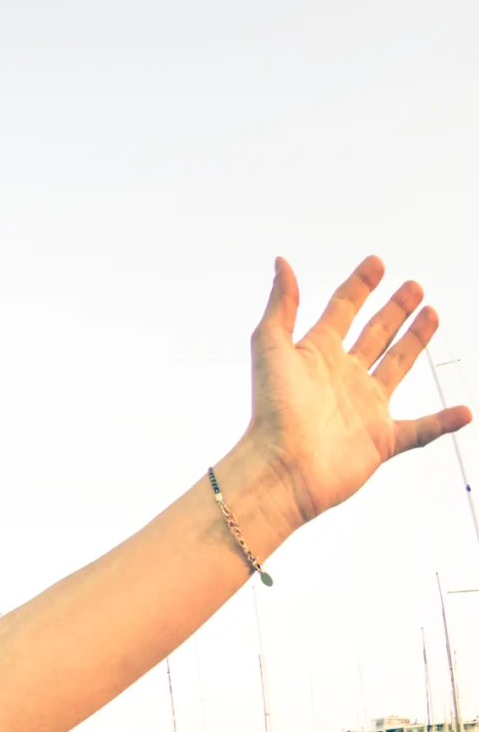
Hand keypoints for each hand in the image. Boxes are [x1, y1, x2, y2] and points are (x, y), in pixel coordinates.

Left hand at [235, 257, 469, 536]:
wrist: (281, 469)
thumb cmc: (271, 412)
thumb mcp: (271, 347)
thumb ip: (281, 305)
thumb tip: (281, 263)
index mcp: (315, 356)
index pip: (341, 310)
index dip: (358, 286)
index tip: (376, 262)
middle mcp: (340, 378)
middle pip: (374, 334)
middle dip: (394, 310)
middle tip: (413, 286)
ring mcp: (363, 408)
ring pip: (396, 368)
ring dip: (414, 342)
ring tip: (431, 315)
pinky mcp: (380, 440)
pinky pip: (419, 430)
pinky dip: (442, 421)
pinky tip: (463, 411)